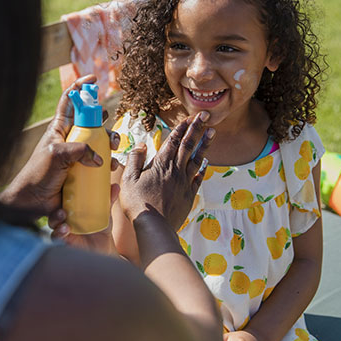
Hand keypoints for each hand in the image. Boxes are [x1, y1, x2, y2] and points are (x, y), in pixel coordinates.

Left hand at [0, 75, 118, 215]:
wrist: (32, 202)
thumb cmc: (38, 174)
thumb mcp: (56, 155)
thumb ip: (78, 150)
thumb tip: (99, 159)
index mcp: (59, 129)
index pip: (70, 101)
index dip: (81, 87)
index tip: (93, 79)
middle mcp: (70, 139)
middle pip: (92, 122)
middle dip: (104, 122)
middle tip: (109, 131)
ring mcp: (77, 156)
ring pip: (99, 144)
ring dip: (110, 146)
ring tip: (113, 154)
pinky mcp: (83, 173)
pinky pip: (100, 166)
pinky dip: (108, 167)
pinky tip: (112, 172)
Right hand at [47, 183, 119, 254]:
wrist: (103, 247)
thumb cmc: (100, 226)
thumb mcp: (104, 212)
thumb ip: (108, 200)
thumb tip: (116, 186)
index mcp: (70, 206)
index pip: (61, 197)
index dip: (58, 192)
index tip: (62, 188)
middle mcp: (63, 216)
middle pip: (54, 208)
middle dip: (56, 208)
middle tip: (62, 211)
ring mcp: (61, 227)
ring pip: (53, 222)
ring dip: (56, 220)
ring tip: (65, 224)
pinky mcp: (63, 240)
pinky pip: (56, 236)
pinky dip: (59, 233)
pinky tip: (65, 231)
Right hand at [118, 111, 212, 230]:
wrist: (154, 226)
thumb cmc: (138, 203)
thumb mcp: (129, 179)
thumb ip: (135, 159)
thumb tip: (142, 145)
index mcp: (161, 164)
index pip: (174, 140)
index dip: (182, 127)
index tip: (190, 116)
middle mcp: (176, 170)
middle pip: (188, 145)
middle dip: (197, 128)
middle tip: (205, 115)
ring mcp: (184, 182)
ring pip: (197, 159)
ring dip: (205, 144)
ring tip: (212, 132)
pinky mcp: (189, 195)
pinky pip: (198, 178)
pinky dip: (203, 168)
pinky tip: (206, 162)